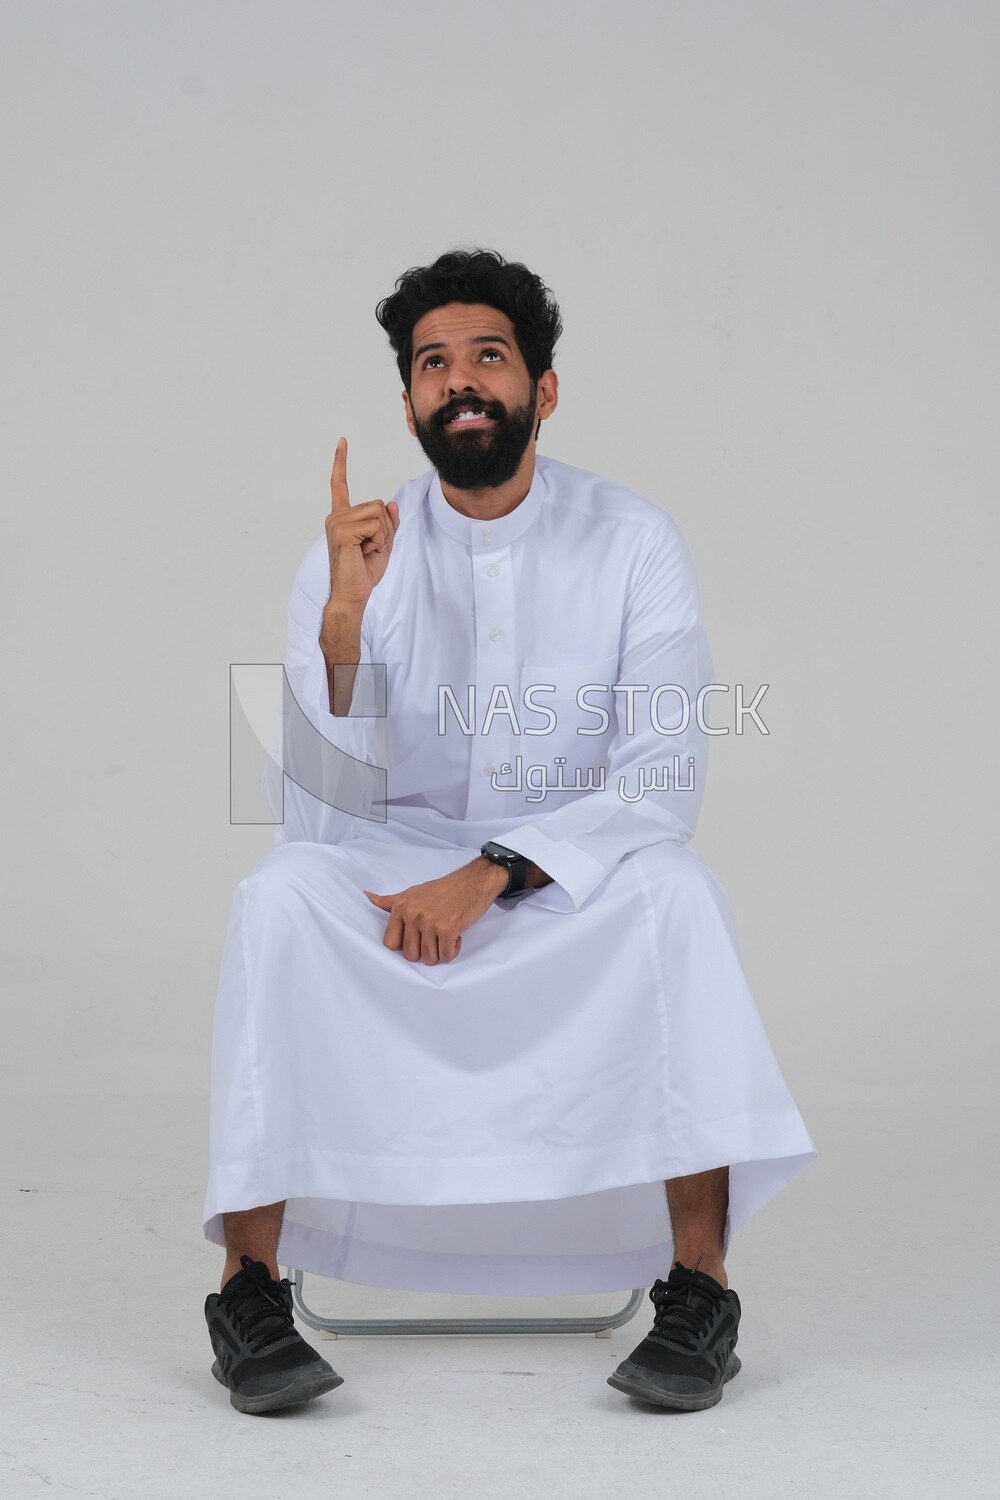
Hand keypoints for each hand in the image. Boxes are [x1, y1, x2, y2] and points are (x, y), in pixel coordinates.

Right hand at [326, 437, 399, 609]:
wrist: (353, 594)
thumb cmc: (364, 572)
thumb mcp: (383, 544)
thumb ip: (388, 524)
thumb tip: (391, 505)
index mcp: (342, 517)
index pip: (339, 485)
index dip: (341, 462)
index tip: (342, 441)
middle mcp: (336, 516)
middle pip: (377, 505)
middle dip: (385, 528)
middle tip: (372, 548)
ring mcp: (336, 522)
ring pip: (377, 514)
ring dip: (382, 535)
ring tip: (367, 551)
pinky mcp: (341, 531)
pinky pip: (375, 525)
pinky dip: (378, 540)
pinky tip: (364, 552)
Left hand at [363, 859, 508, 964]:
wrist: (472, 882)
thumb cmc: (442, 890)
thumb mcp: (412, 893)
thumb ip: (389, 901)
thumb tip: (367, 896)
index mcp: (401, 907)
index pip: (390, 943)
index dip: (404, 945)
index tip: (416, 938)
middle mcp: (413, 914)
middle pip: (410, 955)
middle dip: (424, 951)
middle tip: (434, 937)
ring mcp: (430, 922)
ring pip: (428, 958)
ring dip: (439, 953)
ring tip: (445, 936)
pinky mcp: (448, 929)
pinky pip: (446, 956)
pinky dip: (452, 951)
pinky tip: (455, 937)